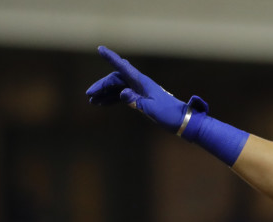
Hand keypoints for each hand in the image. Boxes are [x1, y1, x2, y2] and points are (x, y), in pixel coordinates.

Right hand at [86, 46, 207, 133]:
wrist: (183, 121)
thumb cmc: (169, 115)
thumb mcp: (152, 109)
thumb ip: (136, 101)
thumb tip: (122, 93)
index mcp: (142, 82)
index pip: (123, 67)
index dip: (111, 58)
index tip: (100, 49)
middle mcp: (140, 84)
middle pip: (116, 79)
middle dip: (102, 86)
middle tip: (89, 95)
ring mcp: (140, 91)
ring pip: (118, 88)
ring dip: (105, 93)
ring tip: (92, 102)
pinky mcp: (142, 99)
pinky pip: (123, 96)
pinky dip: (113, 99)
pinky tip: (103, 104)